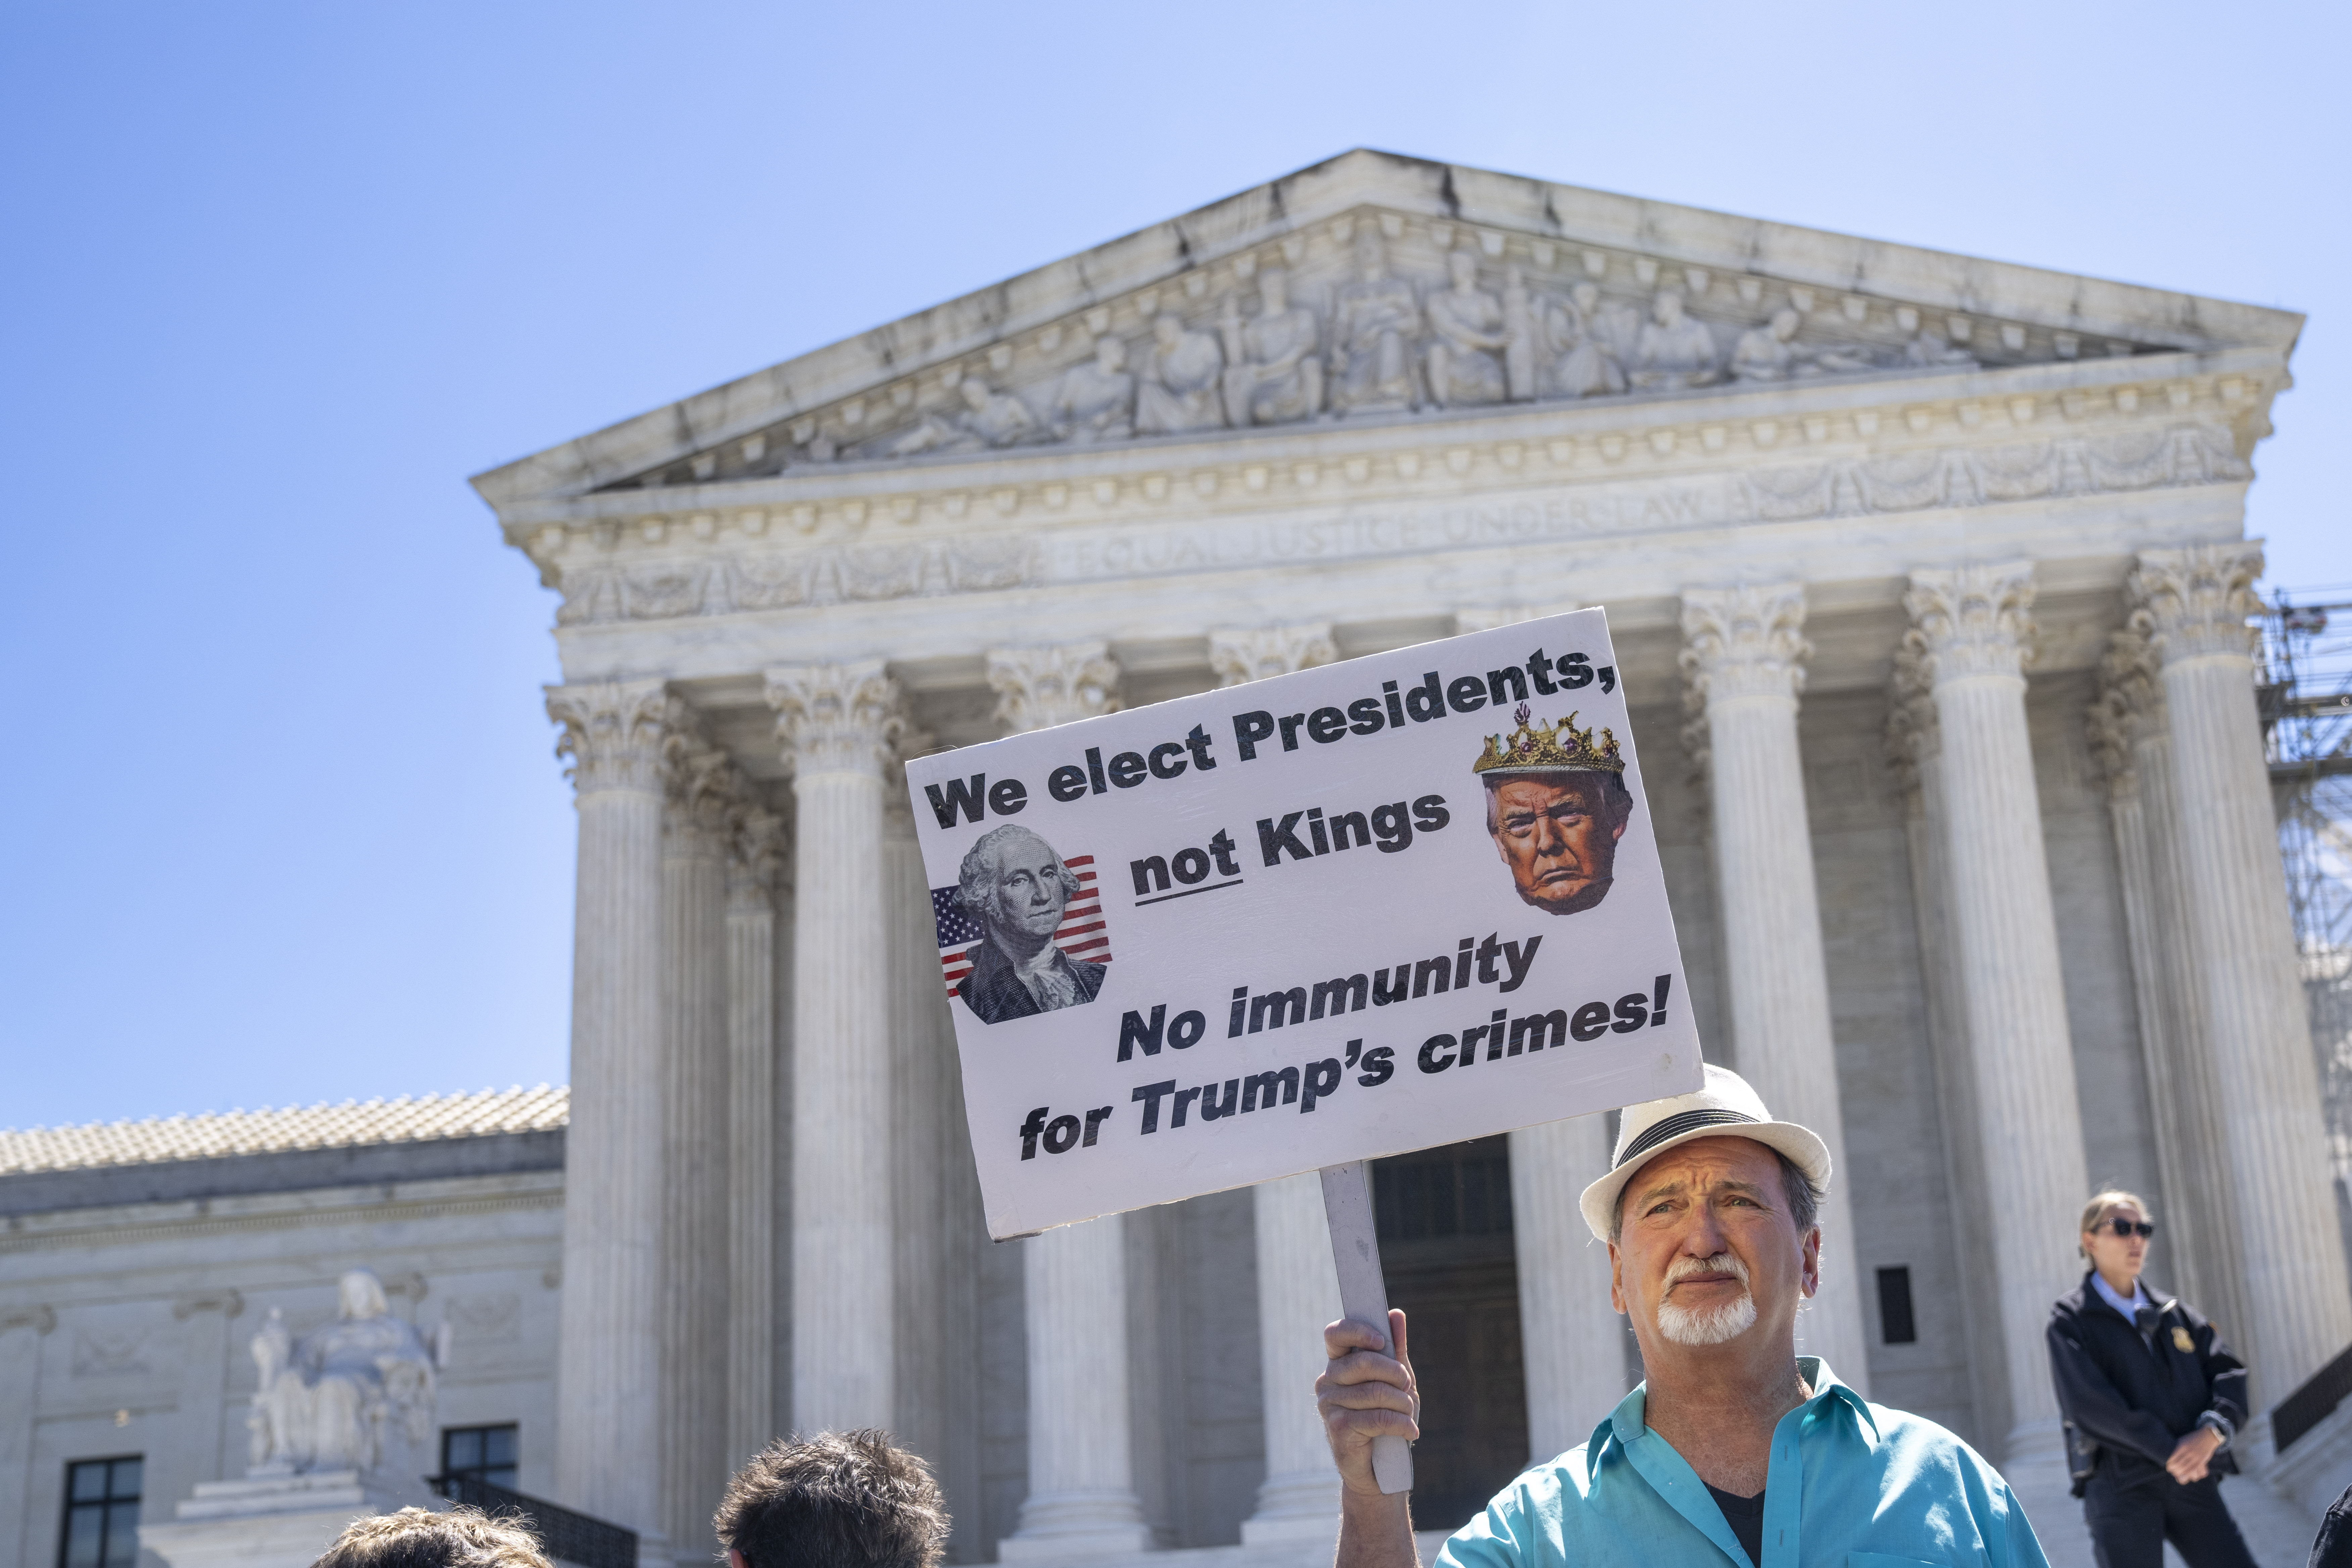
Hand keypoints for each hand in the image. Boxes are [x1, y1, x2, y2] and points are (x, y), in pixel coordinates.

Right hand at [1317, 1309, 1419, 1497]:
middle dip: (1395, 1373)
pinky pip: (1376, 1417)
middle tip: (1408, 1387)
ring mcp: (1329, 1405)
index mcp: (1338, 1364)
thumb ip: (1395, 1349)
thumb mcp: (1396, 1381)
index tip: (1381, 1341)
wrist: (1381, 1469)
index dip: (1357, 1331)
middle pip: (1362, 1362)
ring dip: (1402, 1403)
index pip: (1335, 1334)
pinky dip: (1401, 1424)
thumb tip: (1396, 1314)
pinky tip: (1410, 1432)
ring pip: (1374, 1392)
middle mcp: (1327, 1381)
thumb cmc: (1387, 1419)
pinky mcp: (1338, 1428)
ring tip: (1409, 1414)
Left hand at [2165, 1426, 2222, 1483]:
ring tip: (2177, 1474)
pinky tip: (2187, 1474)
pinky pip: (2196, 1470)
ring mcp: (2196, 1457)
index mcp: (2182, 1446)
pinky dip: (2191, 1474)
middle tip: (2172, 1471)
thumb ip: (2176, 1449)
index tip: (2168, 1467)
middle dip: (2174, 1471)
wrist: (2207, 1437)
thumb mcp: (2181, 1440)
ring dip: (2181, 1474)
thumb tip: (2170, 1459)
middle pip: (2179, 1466)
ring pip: (2187, 1470)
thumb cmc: (2191, 1438)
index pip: (2173, 1459)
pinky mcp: (2202, 1461)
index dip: (2169, 1465)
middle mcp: (2189, 1452)